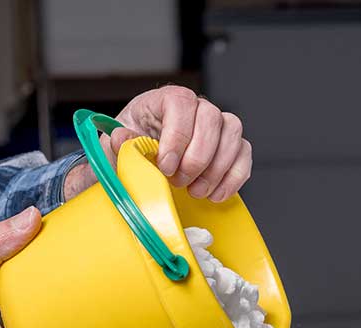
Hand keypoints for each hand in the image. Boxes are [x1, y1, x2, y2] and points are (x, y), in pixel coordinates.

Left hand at [65, 86, 252, 203]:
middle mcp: (196, 108)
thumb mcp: (116, 148)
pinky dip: (233, 178)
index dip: (177, 136)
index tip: (166, 166)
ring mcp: (217, 126)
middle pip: (212, 119)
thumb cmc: (131, 152)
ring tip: (195, 191)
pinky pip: (244, 155)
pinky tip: (215, 194)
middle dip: (197, 158)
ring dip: (216, 170)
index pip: (181, 103)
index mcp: (165, 100)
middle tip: (179, 182)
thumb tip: (124, 138)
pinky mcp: (232, 146)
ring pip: (233, 136)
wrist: (143, 166)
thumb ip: (118, 144)